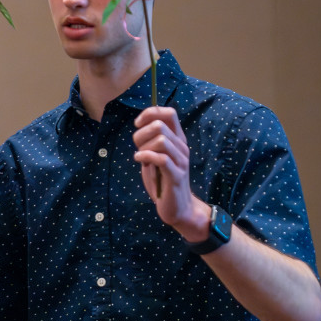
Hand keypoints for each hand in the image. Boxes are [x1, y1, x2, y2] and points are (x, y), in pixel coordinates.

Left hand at [132, 106, 208, 239]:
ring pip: (161, 140)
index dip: (150, 113)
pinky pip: (161, 159)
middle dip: (142, 134)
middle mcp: (182, 147)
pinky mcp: (176, 176)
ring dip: (144, 147)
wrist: (178, 207)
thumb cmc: (163, 181)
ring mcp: (181, 161)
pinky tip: (140, 161)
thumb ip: (150, 142)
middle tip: (138, 148)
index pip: (169, 113)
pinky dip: (145, 157)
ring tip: (141, 158)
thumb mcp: (155, 157)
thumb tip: (141, 126)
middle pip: (160, 125)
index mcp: (178, 140)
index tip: (138, 124)